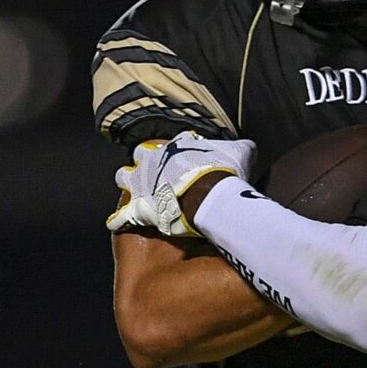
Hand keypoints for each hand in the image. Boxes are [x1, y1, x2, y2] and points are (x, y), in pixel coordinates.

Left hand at [108, 132, 256, 237]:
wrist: (209, 195)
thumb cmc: (223, 171)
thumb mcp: (240, 152)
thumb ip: (241, 147)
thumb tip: (249, 146)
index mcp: (177, 145)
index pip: (172, 143)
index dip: (176, 151)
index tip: (184, 159)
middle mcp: (154, 158)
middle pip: (142, 154)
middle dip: (146, 161)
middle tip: (156, 173)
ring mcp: (142, 182)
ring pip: (124, 176)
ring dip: (129, 182)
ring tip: (136, 192)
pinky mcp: (138, 207)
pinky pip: (120, 216)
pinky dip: (119, 220)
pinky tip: (116, 224)